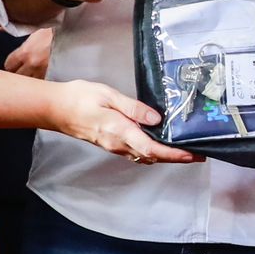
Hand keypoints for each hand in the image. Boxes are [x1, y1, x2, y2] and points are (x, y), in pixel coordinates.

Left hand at [3, 27, 53, 78]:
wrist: (75, 33)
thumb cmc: (56, 29)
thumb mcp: (35, 27)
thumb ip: (16, 30)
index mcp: (25, 52)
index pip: (8, 65)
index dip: (10, 64)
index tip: (13, 63)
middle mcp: (33, 64)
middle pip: (17, 76)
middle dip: (18, 72)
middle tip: (21, 69)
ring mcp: (44, 71)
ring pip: (30, 82)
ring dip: (30, 78)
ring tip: (32, 74)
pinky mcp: (55, 75)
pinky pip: (44, 83)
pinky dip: (42, 81)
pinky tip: (43, 76)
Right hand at [48, 79, 197, 163]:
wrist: (56, 109)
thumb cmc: (80, 98)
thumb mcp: (108, 95)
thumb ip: (133, 108)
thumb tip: (156, 119)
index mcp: (119, 131)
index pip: (152, 149)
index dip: (174, 154)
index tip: (192, 154)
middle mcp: (118, 144)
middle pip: (152, 157)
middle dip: (176, 158)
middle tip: (198, 154)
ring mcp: (114, 146)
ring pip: (145, 157)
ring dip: (165, 157)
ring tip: (185, 150)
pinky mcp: (111, 144)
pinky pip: (136, 153)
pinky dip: (153, 153)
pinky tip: (161, 145)